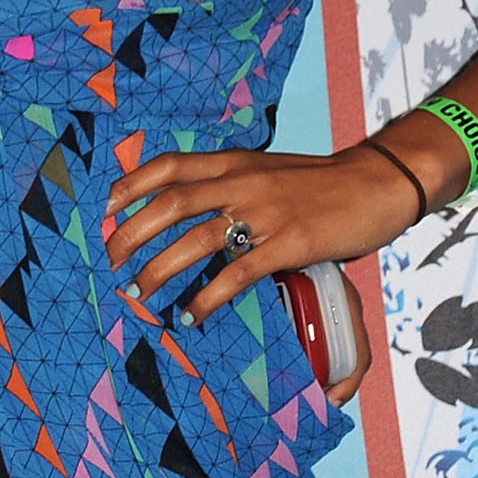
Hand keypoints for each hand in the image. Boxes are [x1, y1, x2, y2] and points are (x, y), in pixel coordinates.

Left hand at [103, 145, 419, 334]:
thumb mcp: (263, 170)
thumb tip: (186, 203)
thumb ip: (227, 182)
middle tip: (109, 261)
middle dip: (131, 233)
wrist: (374, 183)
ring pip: (196, 239)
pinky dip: (208, 295)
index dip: (130, 185)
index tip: (102, 208)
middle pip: (169, 204)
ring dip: (160, 269)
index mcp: (232, 162)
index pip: (168, 166)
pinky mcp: (290, 243)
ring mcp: (264, 212)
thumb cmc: (317, 183)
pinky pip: (238, 272)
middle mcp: (241, 182)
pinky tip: (191, 315)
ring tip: (137, 293)